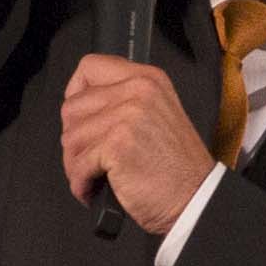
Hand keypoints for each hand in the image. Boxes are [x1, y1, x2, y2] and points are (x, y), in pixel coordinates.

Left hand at [61, 51, 211, 237]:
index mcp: (148, 79)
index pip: (90, 66)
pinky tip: (94, 189)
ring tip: (96, 175)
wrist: (195, 198)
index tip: (80, 117)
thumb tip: (80, 102)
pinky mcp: (118, 145)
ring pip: (70, 137)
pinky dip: (80, 183)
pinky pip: (77, 164)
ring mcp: (128, 116)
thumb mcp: (156, 114)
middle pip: (72, 106)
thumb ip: (122, 100)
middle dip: (75, 138)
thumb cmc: (175, 167)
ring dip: (76, 164)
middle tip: (91, 157)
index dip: (75, 92)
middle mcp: (138, 91)